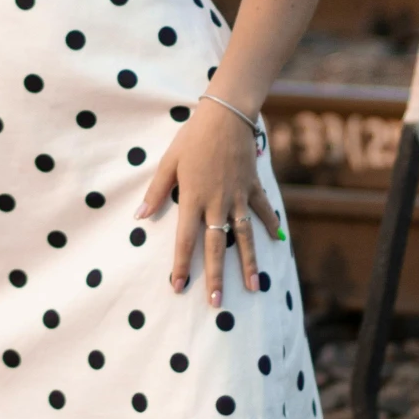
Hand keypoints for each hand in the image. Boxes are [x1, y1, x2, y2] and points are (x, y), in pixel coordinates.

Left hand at [137, 98, 281, 307]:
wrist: (226, 116)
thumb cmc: (192, 138)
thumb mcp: (168, 163)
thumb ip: (156, 192)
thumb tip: (140, 217)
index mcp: (192, 199)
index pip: (185, 240)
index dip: (181, 265)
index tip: (178, 287)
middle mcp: (216, 203)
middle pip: (216, 246)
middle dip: (216, 276)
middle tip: (216, 302)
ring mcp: (237, 196)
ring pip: (244, 237)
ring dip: (249, 264)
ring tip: (254, 287)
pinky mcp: (252, 186)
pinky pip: (262, 210)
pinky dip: (270, 224)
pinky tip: (278, 241)